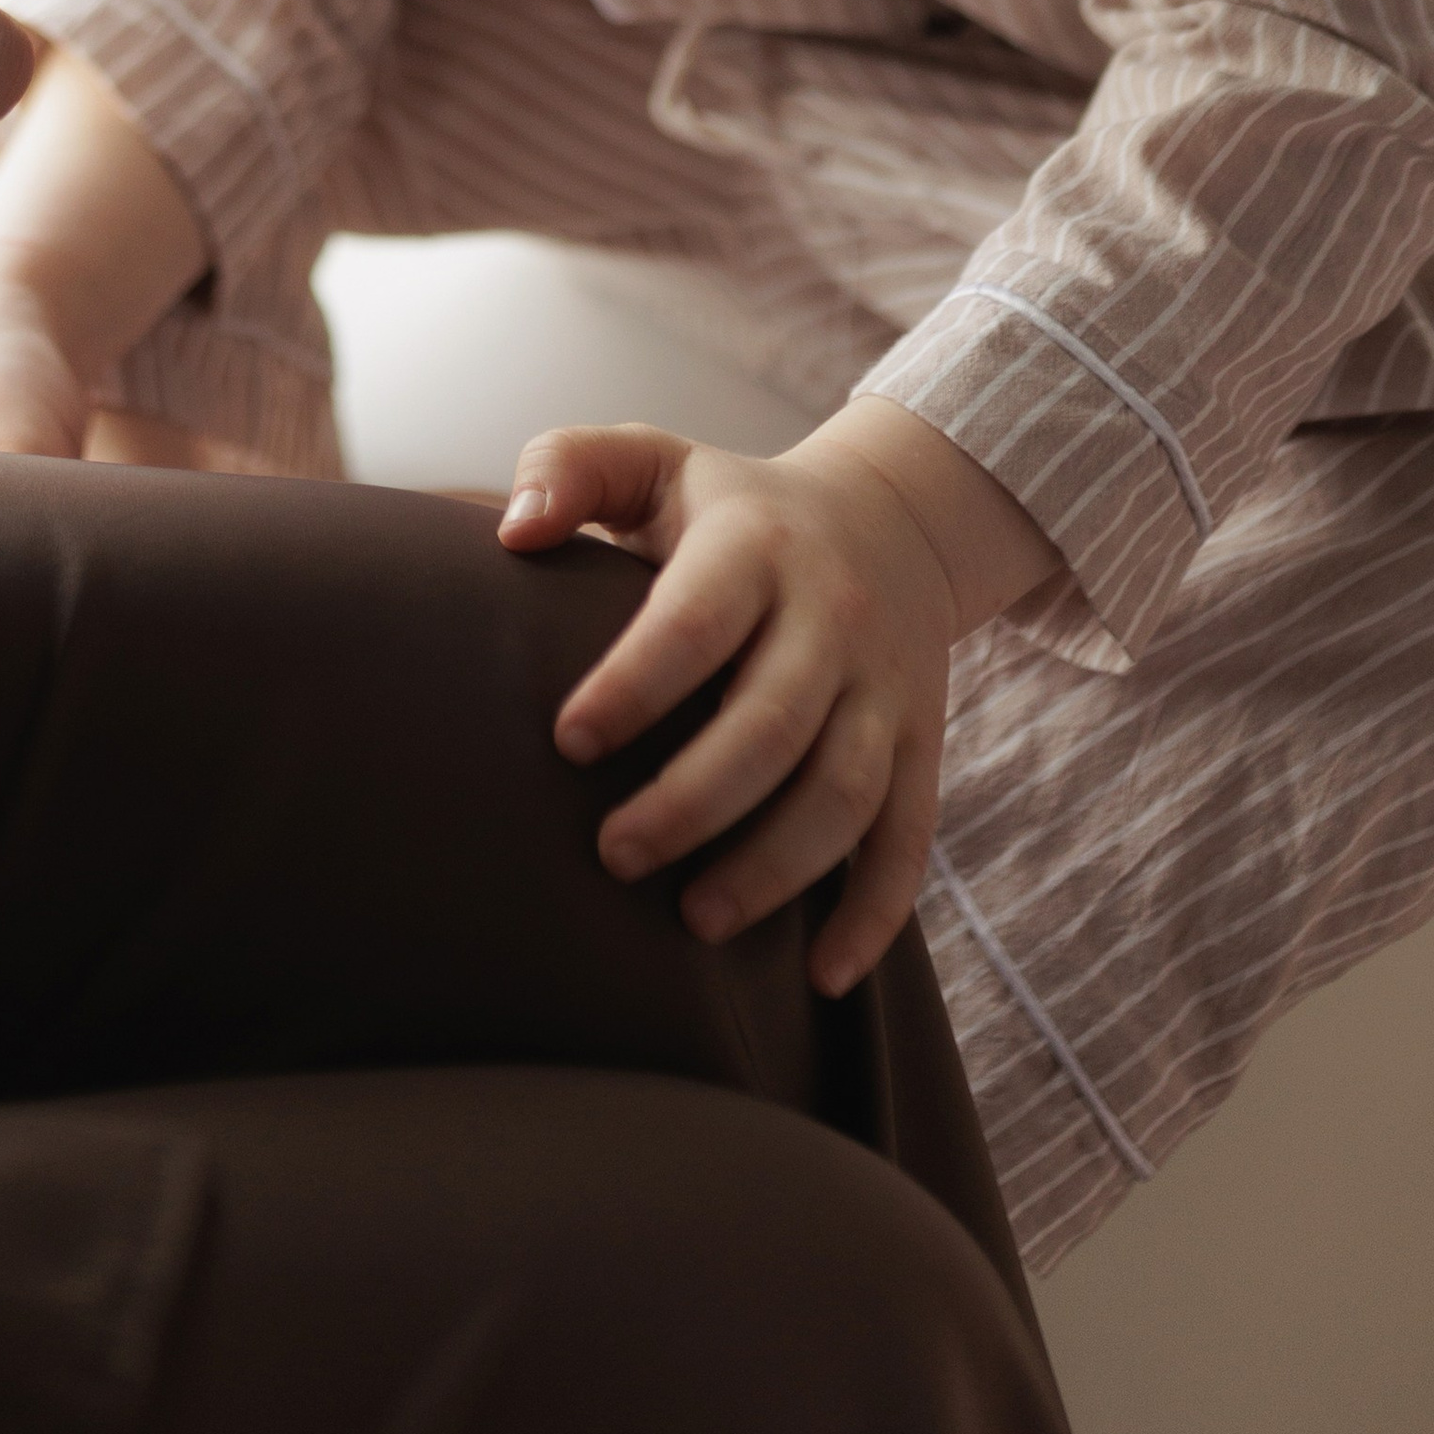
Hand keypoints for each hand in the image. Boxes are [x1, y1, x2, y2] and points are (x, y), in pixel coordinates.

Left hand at [499, 396, 1057, 994]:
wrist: (894, 520)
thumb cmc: (732, 507)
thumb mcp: (654, 458)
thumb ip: (569, 467)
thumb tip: (511, 532)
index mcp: (755, 546)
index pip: (695, 621)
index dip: (633, 684)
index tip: (567, 742)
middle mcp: (831, 617)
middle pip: (771, 724)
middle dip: (692, 802)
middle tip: (613, 856)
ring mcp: (885, 688)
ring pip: (845, 793)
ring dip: (775, 867)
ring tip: (696, 923)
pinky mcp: (922, 746)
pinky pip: (909, 839)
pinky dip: (873, 914)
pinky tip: (819, 974)